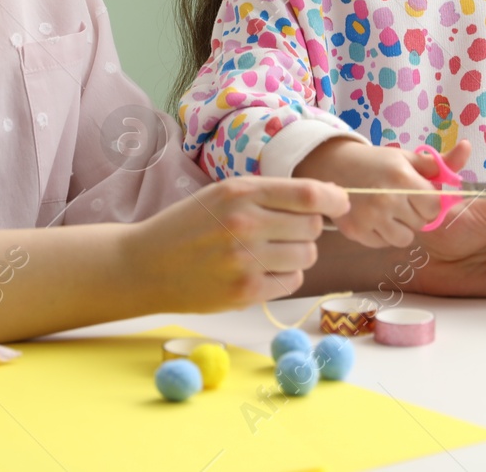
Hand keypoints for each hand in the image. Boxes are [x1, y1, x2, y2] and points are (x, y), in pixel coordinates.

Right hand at [128, 177, 348, 313]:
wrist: (145, 264)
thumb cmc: (188, 225)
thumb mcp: (223, 194)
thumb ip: (270, 194)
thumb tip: (326, 200)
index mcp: (241, 192)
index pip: (308, 193)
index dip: (333, 198)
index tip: (340, 203)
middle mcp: (245, 224)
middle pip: (313, 226)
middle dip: (308, 228)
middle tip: (283, 231)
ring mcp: (245, 260)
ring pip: (307, 255)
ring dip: (297, 254)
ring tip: (267, 252)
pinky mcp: (245, 292)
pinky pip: (292, 281)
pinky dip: (284, 276)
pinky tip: (259, 271)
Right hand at [295, 139, 469, 247]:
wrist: (333, 166)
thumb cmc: (377, 162)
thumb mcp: (407, 158)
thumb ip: (440, 162)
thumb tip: (468, 149)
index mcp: (402, 179)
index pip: (434, 207)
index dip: (429, 202)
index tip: (418, 193)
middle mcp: (386, 200)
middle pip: (421, 223)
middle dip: (415, 213)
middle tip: (399, 198)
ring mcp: (369, 218)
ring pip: (404, 239)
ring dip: (401, 227)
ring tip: (388, 209)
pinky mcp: (356, 232)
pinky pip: (383, 244)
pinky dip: (382, 234)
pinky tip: (373, 216)